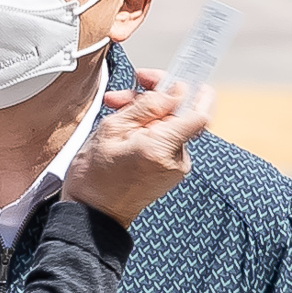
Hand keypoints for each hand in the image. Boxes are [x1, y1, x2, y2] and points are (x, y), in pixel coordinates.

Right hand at [66, 75, 212, 227]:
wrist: (92, 215)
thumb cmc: (94, 176)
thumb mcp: (111, 130)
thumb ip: (146, 107)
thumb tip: (171, 91)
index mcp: (162, 147)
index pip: (199, 112)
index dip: (190, 89)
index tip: (174, 77)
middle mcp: (176, 159)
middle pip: (180, 114)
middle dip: (156, 98)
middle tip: (128, 91)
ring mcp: (176, 168)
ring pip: (172, 125)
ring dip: (148, 113)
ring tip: (117, 111)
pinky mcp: (170, 172)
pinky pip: (167, 140)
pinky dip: (149, 130)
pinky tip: (125, 129)